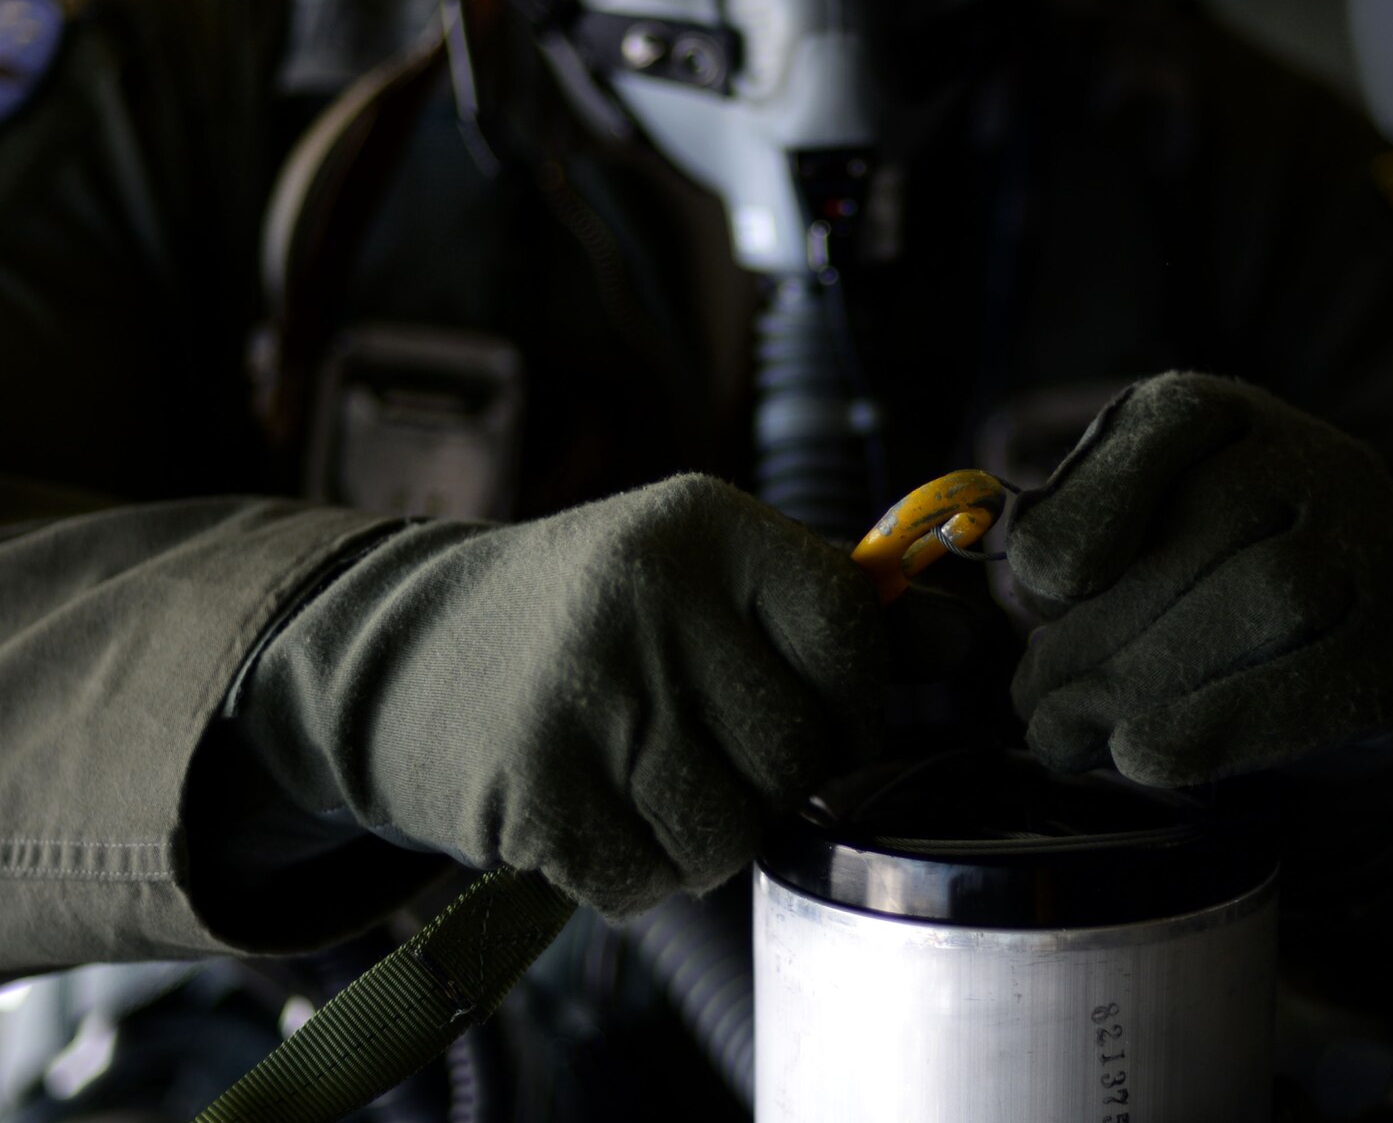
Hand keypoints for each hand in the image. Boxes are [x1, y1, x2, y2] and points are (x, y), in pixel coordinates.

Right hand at [235, 474, 882, 916]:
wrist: (411, 649)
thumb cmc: (594, 613)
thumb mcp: (701, 570)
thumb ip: (827, 606)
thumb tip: (968, 641)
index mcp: (700, 524)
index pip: (847, 627)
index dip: (857, 692)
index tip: (825, 708)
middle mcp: (644, 593)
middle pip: (797, 746)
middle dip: (778, 774)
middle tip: (720, 750)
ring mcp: (585, 691)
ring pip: (731, 830)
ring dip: (706, 832)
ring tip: (653, 777)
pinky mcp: (534, 787)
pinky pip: (648, 881)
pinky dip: (636, 870)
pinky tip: (597, 806)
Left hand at [1006, 373, 1392, 786]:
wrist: (1344, 638)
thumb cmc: (1204, 570)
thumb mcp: (1135, 525)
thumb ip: (1079, 528)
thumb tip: (1033, 572)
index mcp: (1235, 416)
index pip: (1179, 418)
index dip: (1105, 492)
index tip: (1039, 575)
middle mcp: (1324, 463)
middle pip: (1217, 522)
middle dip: (1107, 624)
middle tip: (1032, 701)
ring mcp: (1385, 549)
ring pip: (1275, 595)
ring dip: (1155, 677)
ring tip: (1069, 735)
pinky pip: (1326, 684)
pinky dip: (1227, 724)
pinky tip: (1149, 756)